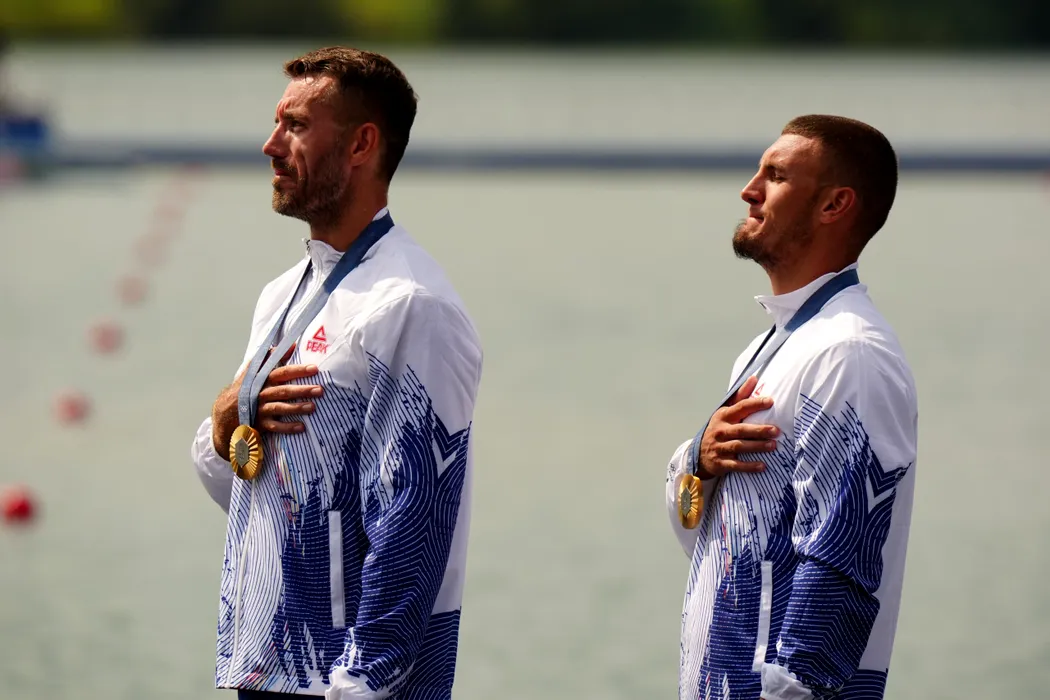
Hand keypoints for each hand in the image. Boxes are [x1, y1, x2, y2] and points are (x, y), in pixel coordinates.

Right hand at [210, 344, 322, 459]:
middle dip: (302, 390)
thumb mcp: (253, 372)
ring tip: (312, 407)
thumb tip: (291, 345)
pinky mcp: (260, 424)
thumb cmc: (245, 389)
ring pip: (280, 408)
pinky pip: (275, 427)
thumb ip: (271, 358)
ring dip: (297, 407)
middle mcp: (261, 394)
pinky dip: (288, 427)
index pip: (282, 373)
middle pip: (284, 391)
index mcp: (263, 380)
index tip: (315, 368)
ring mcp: (260, 409)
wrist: (225, 413)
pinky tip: (301, 427)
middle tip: (320, 390)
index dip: (298, 370)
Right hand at [697, 375, 778, 478]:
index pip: (740, 407)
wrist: (699, 454)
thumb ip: (740, 396)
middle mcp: (720, 431)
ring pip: (739, 446)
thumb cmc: (719, 429)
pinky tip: (762, 466)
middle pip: (741, 429)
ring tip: (773, 446)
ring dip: (756, 446)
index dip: (755, 404)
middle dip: (759, 430)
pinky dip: (749, 466)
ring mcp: (719, 447)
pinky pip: (736, 465)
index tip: (770, 401)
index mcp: (723, 416)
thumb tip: (754, 378)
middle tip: (776, 430)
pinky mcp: (720, 463)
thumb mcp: (725, 412)